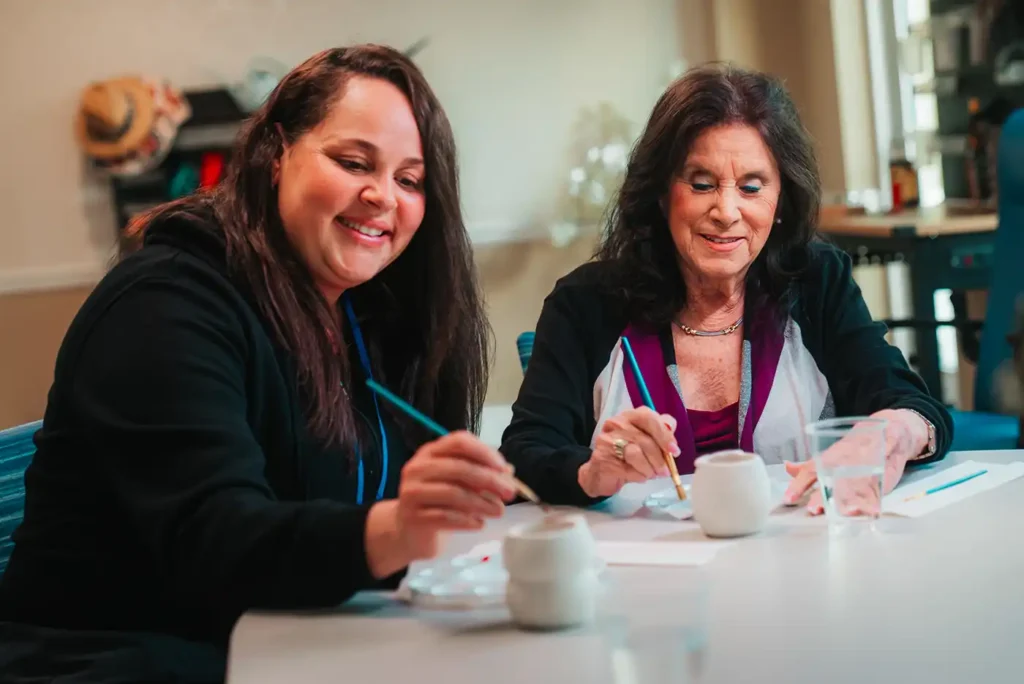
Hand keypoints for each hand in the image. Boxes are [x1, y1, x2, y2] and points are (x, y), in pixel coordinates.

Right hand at [365, 431, 516, 576]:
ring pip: (453, 493)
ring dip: (482, 503)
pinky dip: (467, 520)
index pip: (459, 441)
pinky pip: (445, 517)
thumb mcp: (460, 483)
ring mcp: (412, 492)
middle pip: (459, 467)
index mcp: (431, 452)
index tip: (504, 469)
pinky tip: (479, 524)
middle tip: (510, 493)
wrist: (409, 531)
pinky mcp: (413, 516)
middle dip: (489, 480)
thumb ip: (482, 474)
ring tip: (499, 511)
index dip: (484, 453)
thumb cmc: (439, 501)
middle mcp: (418, 467)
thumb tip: (509, 472)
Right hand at [578, 407, 679, 497]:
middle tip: (665, 471)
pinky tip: (636, 476)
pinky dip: (638, 476)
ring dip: (649, 469)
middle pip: (645, 439)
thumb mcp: (646, 441)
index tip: (674, 451)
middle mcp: (616, 423)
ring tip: (650, 474)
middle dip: (659, 458)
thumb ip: (660, 432)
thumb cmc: (628, 455)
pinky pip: (627, 469)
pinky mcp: (602, 458)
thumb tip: (671, 430)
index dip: (664, 435)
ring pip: (636, 454)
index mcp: (630, 416)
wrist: (601, 473)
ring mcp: (607, 440)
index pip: (649, 418)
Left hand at [784, 409, 928, 514]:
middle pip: (832, 480)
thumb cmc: (855, 448)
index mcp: (831, 458)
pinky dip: (875, 500)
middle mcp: (846, 463)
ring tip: (843, 513)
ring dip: (849, 500)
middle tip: (814, 509)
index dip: (799, 484)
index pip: (810, 470)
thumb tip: (787, 467)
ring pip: (854, 486)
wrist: (890, 431)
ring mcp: (866, 469)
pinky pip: (878, 488)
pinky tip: (871, 511)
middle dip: (823, 495)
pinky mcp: (885, 476)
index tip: (788, 498)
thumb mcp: (830, 454)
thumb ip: (809, 466)